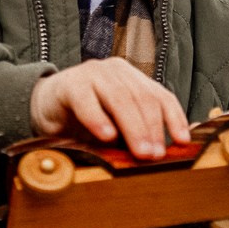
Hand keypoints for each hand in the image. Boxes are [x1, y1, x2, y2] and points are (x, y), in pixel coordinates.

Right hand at [30, 59, 191, 159]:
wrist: (45, 106)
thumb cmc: (85, 118)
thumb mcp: (117, 126)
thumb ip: (138, 133)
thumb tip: (172, 149)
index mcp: (133, 79)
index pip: (161, 95)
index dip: (174, 118)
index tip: (183, 141)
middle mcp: (116, 71)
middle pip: (142, 98)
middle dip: (152, 128)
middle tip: (155, 155)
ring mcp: (93, 74)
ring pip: (119, 99)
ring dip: (132, 128)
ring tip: (140, 151)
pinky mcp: (69, 84)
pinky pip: (87, 101)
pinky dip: (98, 119)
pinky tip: (106, 136)